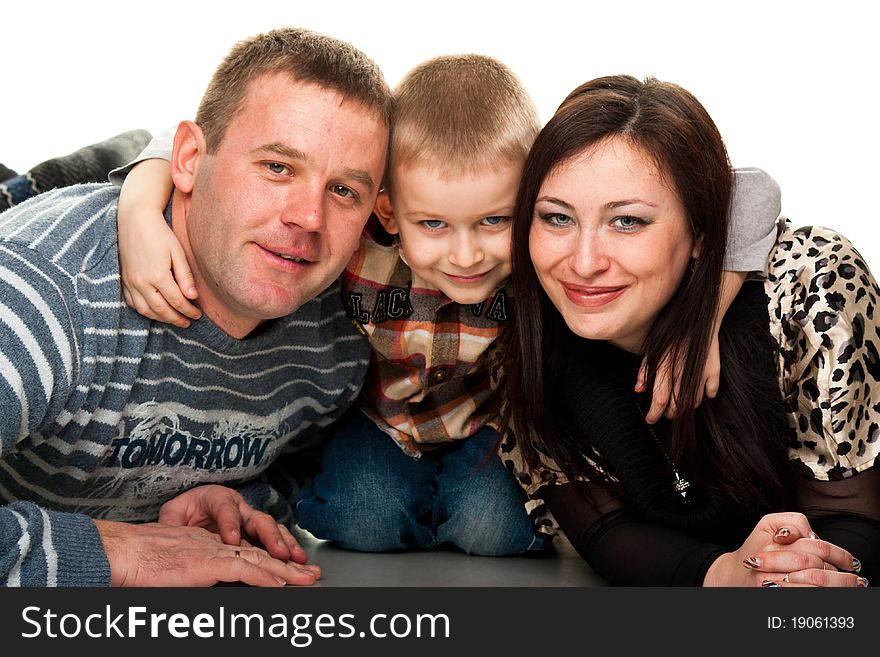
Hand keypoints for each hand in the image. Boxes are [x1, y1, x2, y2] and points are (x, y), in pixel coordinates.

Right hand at [95, 519, 319, 586]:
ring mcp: (212, 552)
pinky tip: (279, 585)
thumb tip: (208, 586)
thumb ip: (196, 576)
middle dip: (290, 568)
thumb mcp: (175, 572)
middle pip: (260, 555)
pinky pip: (242, 569)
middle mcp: (215, 546)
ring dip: (285, 573)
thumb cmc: (137, 566)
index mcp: (208, 547)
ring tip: (308, 581)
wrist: (120, 553)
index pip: (248, 555)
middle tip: (314, 576)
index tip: (292, 575)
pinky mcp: (206, 562)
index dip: (273, 565)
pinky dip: (263, 577)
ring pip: (258, 561)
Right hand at [119, 210, 200, 327]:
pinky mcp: (123, 280)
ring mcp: (130, 282)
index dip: (189, 310)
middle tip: (188, 322)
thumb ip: (185, 276)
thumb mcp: (177, 252)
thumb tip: (193, 297)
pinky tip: (155, 311)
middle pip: (161, 309)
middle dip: (176, 319)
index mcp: (157, 275)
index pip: (177, 301)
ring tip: (174, 320)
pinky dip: (145, 310)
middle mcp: (141, 282)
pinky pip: (133, 303)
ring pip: (146, 310)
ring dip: (161, 318)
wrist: (135, 220)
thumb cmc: (160, 234)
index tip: (198, 314)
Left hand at [158, 485, 307, 563]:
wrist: (191, 511)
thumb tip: (167, 530)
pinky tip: (296, 562)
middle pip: (257, 518)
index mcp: (216, 497)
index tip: (231, 540)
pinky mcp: (256, 533)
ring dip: (285, 545)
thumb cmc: (183, 513)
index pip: (225, 508)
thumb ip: (171, 522)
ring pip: (272, 529)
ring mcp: (250, 519)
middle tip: (276, 552)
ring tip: (295, 559)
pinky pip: (275, 540)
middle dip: (269, 537)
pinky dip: (287, 551)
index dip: (230, 524)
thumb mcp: (173, 515)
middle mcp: (239, 506)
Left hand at [637, 330, 720, 423]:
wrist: (699, 315)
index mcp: (665, 366)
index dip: (654, 413)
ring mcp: (700, 372)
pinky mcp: (714, 369)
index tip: (650, 419)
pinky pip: (710, 393)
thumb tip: (638, 390)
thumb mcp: (653, 347)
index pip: (659, 398)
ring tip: (678, 405)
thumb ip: (645, 369)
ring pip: (694, 402)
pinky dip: (702, 396)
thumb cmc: (672, 331)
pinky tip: (696, 394)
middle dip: (669, 414)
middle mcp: (683, 371)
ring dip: (685, 408)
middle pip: (677, 405)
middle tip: (665, 413)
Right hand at [703, 512, 865, 586]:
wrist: (734, 575)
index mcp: (772, 543)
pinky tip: (830, 594)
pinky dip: (821, 596)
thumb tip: (813, 535)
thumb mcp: (768, 523)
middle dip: (840, 576)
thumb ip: (792, 520)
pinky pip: (805, 598)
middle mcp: (770, 565)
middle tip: (854, 579)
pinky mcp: (774, 597)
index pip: (815, 548)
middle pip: (816, 570)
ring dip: (836, 588)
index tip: (850, 562)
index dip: (838, 555)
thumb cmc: (755, 548)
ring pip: (813, 588)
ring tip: (850, 587)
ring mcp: (772, 585)